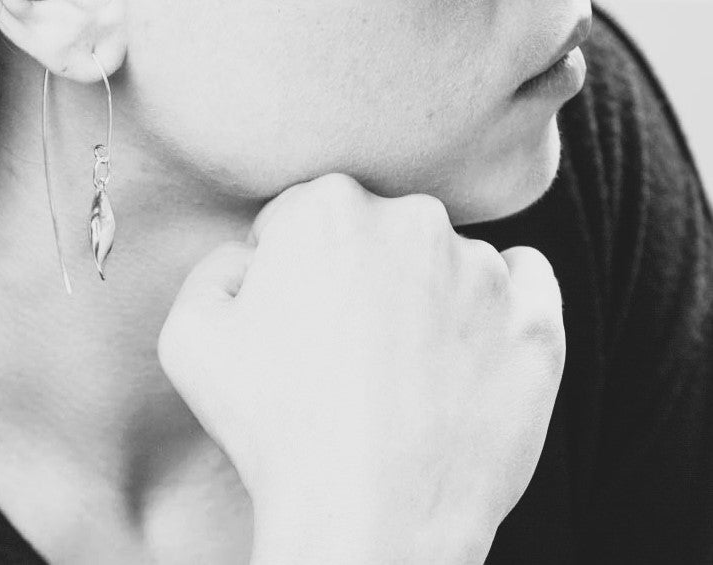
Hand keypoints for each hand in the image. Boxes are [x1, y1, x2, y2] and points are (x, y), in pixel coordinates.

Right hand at [158, 174, 564, 563]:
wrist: (367, 520)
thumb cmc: (271, 428)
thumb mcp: (190, 334)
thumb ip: (216, 266)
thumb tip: (252, 255)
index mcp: (327, 206)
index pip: (305, 216)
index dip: (290, 268)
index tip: (295, 318)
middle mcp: (412, 217)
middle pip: (377, 230)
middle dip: (358, 272)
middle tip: (345, 348)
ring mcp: (483, 268)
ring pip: (446, 259)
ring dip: (427, 293)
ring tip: (404, 370)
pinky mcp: (536, 320)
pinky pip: (524, 279)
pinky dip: (500, 302)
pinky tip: (470, 347)